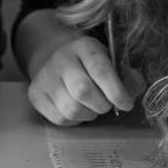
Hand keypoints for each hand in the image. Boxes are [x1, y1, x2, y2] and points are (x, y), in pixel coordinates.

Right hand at [27, 36, 143, 125]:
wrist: (57, 62)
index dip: (117, 91)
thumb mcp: (112, 63)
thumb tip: (133, 89)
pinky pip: (60, 119)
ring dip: (89, 114)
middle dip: (102, 105)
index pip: (100, 69)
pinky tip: (77, 109)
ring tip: (91, 107)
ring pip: (71, 109)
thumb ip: (127, 76)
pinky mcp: (35, 94)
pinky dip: (74, 120)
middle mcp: (60, 58)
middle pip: (83, 91)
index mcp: (83, 46)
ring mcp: (44, 77)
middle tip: (107, 105)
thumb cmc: (92, 66)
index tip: (126, 104)